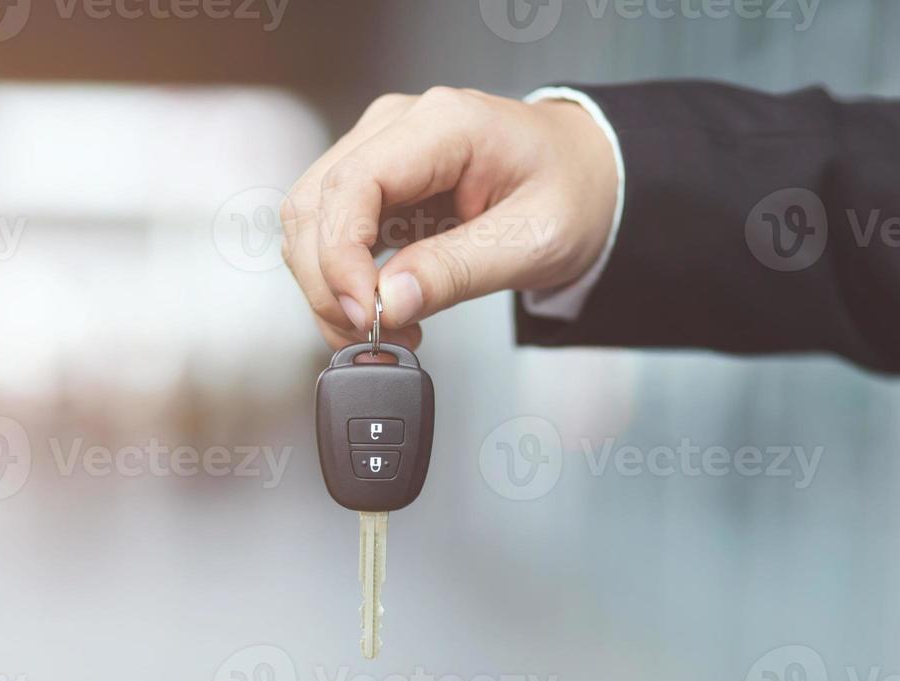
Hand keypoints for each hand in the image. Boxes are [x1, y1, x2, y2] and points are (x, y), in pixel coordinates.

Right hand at [281, 86, 617, 349]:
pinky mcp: (377, 184)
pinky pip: (330, 232)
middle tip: (375, 336)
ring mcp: (380, 151)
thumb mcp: (533, 241)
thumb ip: (458, 271)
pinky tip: (382, 308)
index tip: (365, 313)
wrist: (589, 177)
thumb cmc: (573, 193)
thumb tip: (389, 303)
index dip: (341, 257)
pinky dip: (342, 280)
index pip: (352, 184)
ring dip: (329, 287)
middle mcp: (398, 127)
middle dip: (328, 283)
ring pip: (309, 222)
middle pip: (314, 205)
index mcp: (444, 124)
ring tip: (385, 329)